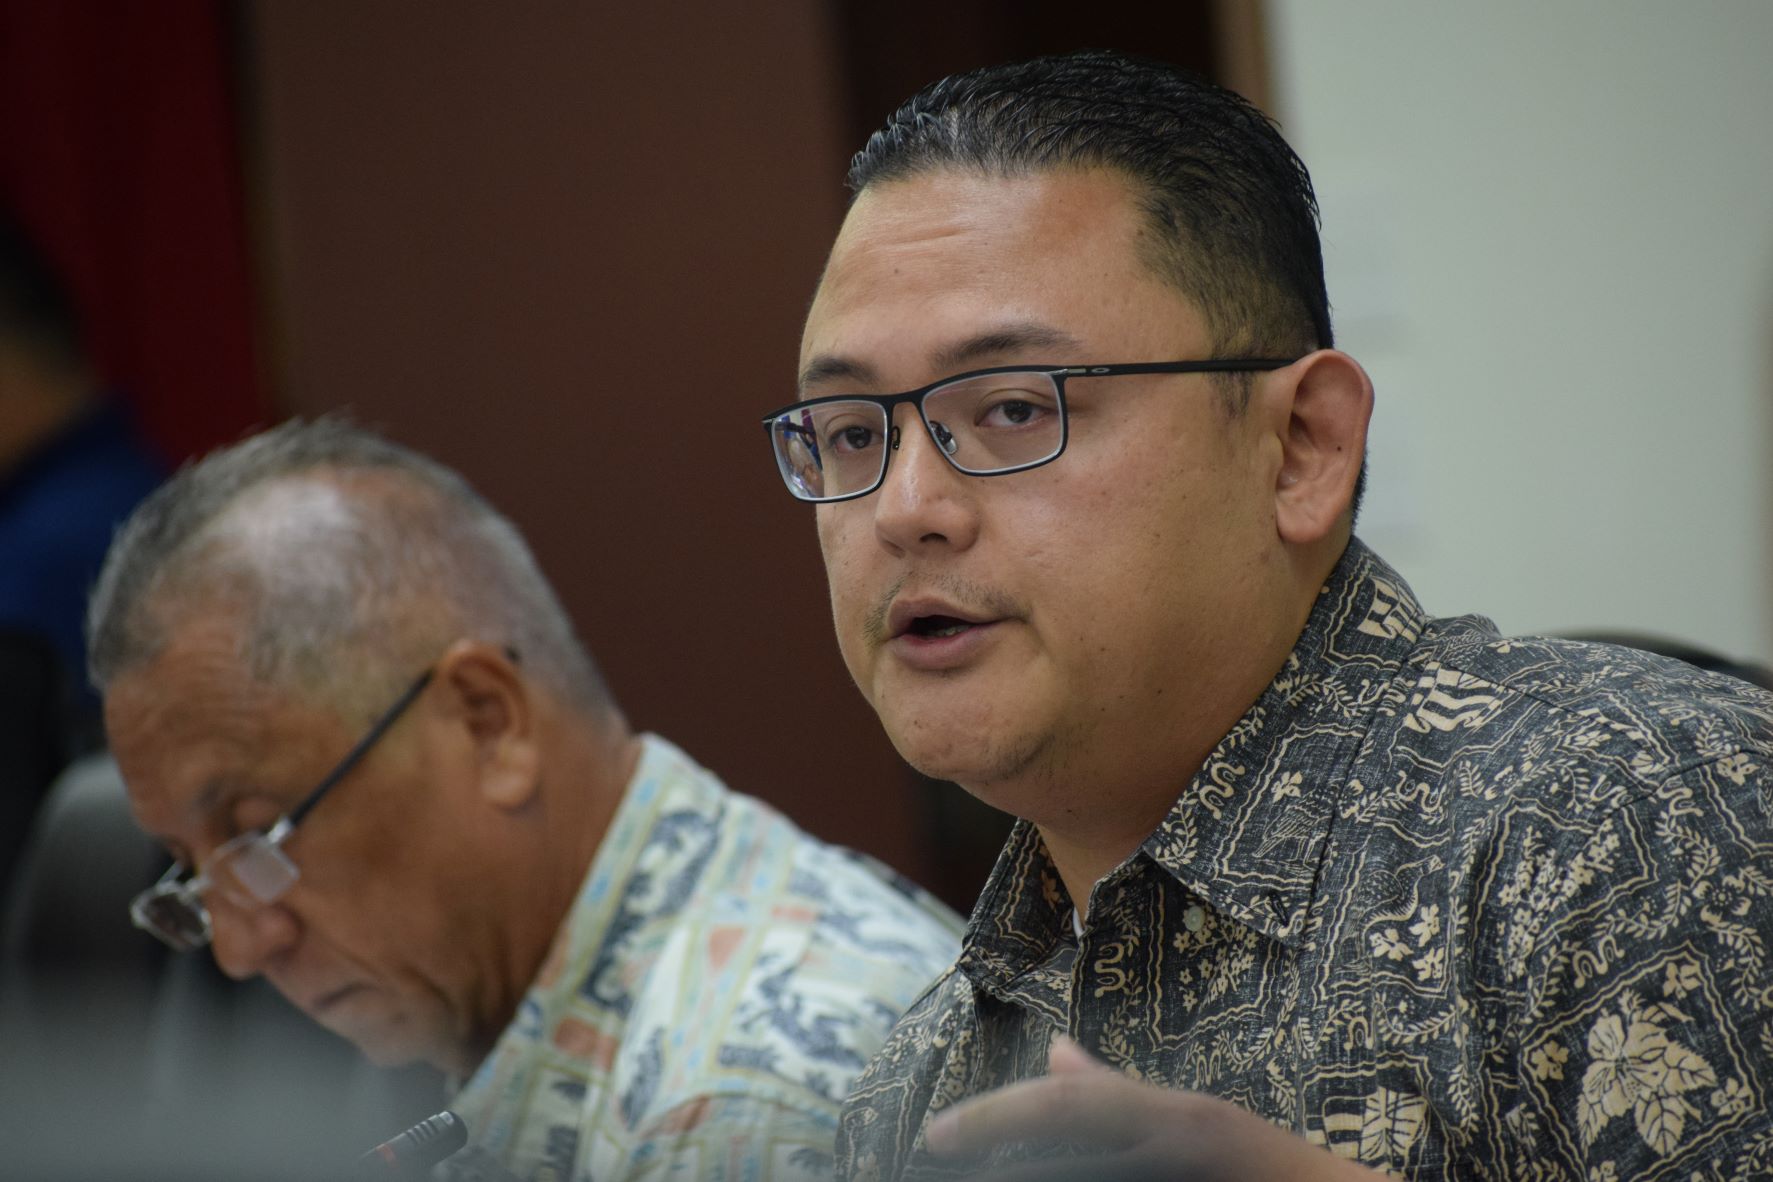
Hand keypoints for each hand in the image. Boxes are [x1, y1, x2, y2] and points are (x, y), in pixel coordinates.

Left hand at [922, 1036, 1385, 1180]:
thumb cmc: (1270, 1171)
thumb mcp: (1195, 1124)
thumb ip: (1121, 1094)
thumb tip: (1055, 1053)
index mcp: (1178, 1119)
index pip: (1066, 1106)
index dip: (992, 1118)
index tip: (932, 1136)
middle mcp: (1179, 1143)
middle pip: (1064, 1151)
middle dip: (995, 1159)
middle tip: (934, 1161)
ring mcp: (1192, 1173)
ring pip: (1078, 1175)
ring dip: (1020, 1176)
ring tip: (969, 1179)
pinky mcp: (1199, 1176)